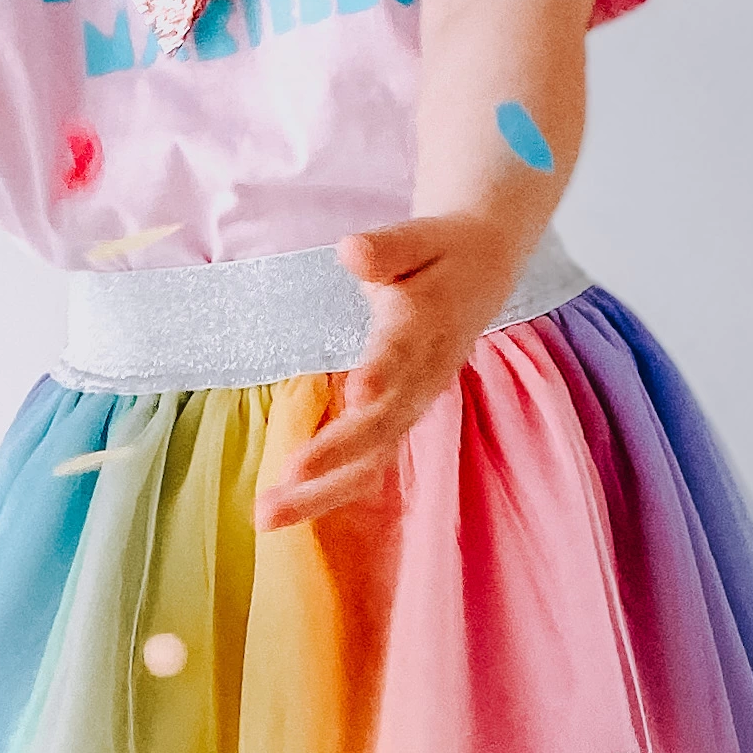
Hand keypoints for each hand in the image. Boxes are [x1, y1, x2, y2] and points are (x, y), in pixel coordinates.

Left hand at [253, 214, 516, 531]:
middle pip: (384, 421)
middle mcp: (423, 374)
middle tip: (289, 476)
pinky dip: (330, 490)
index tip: (357, 392)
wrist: (485, 269)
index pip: (403, 352)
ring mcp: (415, 402)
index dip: (383, 372)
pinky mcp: (403, 417)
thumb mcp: (419, 237)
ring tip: (267, 516)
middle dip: (338, 452)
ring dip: (323, 490)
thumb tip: (352, 251)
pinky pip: (370, 462)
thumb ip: (386, 249)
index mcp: (427, 323)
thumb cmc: (441, 252)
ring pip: (374, 456)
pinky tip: (284, 513)